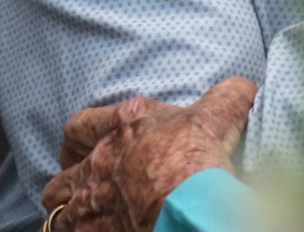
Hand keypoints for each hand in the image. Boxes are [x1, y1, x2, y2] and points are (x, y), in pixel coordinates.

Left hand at [42, 78, 256, 231]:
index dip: (79, 137)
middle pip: (64, 173)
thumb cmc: (199, 155)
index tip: (86, 146)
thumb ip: (228, 96)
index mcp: (124, 124)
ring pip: (59, 206)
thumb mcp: (220, 113)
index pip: (80, 125)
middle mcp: (99, 161)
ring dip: (70, 210)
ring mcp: (90, 201)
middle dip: (71, 180)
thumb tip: (245, 87)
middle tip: (87, 186)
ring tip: (87, 216)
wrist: (188, 204)